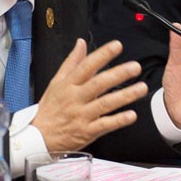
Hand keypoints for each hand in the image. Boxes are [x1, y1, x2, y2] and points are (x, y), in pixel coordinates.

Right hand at [33, 39, 147, 150]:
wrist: (39, 137)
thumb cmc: (50, 109)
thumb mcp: (56, 82)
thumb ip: (71, 62)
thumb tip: (81, 43)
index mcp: (68, 84)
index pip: (86, 66)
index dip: (102, 55)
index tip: (117, 46)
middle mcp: (76, 98)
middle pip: (99, 83)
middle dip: (118, 74)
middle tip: (135, 67)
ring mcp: (82, 115)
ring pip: (105, 103)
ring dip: (125, 96)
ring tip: (141, 88)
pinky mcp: (86, 132)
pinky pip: (105, 125)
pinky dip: (118, 120)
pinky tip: (132, 115)